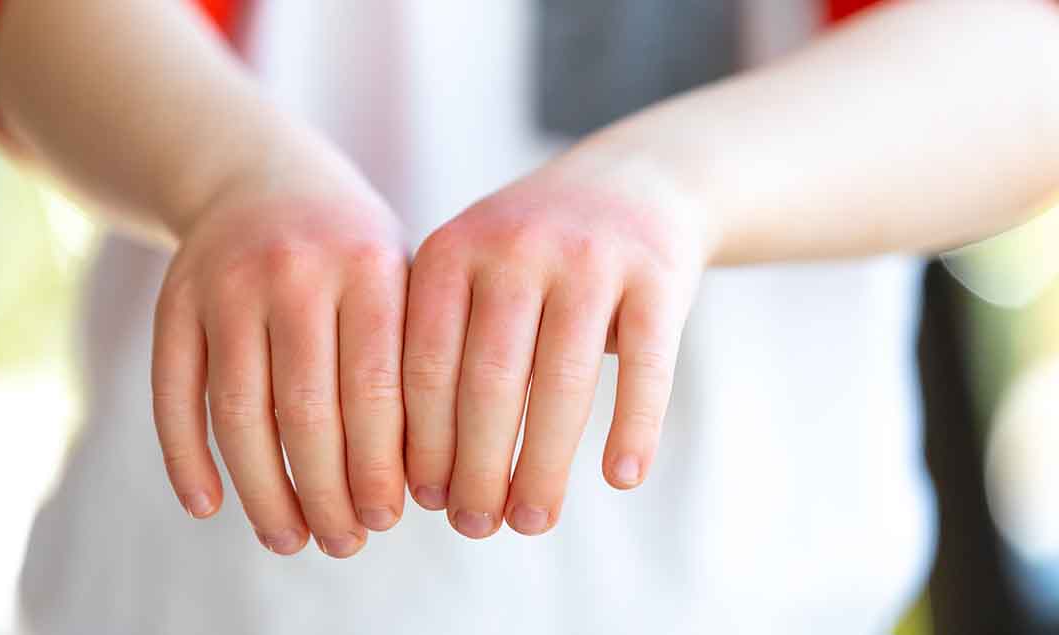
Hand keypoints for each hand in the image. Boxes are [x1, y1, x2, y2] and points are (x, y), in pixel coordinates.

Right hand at [151, 138, 408, 557]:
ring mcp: (225, 284)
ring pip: (239, 412)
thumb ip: (412, 362)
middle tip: (344, 542)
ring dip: (264, 491)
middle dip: (327, 492)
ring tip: (290, 539)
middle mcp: (294, 270)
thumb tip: (423, 482)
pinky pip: (173, 394)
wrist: (261, 177)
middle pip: (307, 410)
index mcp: (369, 266)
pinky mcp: (172, 302)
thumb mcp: (397, 278)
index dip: (381, 466)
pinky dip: (185, 458)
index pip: (378, 389)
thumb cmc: (350, 252)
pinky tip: (208, 507)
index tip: (389, 519)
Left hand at [402, 154, 710, 537]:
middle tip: (475, 528)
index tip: (423, 503)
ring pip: (563, 386)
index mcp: (453, 250)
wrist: (638, 179)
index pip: (422, 368)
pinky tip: (620, 478)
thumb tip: (417, 477)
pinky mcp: (658, 273)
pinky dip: (633, 428)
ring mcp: (592, 256)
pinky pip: (646, 367)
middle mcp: (517, 245)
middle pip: (488, 385)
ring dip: (544, 468)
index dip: (420, 445)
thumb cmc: (535, 255)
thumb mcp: (473, 272)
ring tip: (533, 521)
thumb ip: (438, 349)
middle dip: (476, 471)